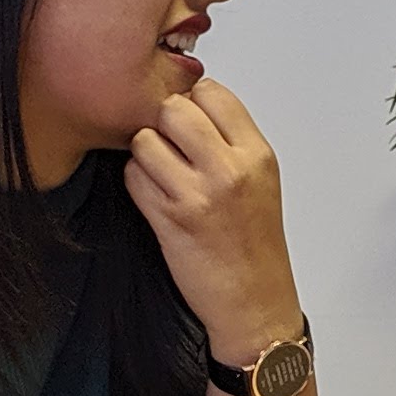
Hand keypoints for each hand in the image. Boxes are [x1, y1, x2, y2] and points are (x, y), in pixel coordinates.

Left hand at [125, 78, 304, 366]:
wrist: (254, 302)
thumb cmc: (255, 244)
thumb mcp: (261, 180)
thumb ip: (231, 140)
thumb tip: (191, 104)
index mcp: (257, 155)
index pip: (212, 92)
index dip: (192, 101)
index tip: (190, 119)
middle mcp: (230, 170)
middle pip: (173, 108)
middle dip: (163, 123)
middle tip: (169, 145)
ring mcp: (198, 195)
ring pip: (146, 140)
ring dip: (145, 153)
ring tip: (161, 173)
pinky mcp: (169, 220)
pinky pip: (134, 176)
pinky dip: (137, 182)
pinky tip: (155, 196)